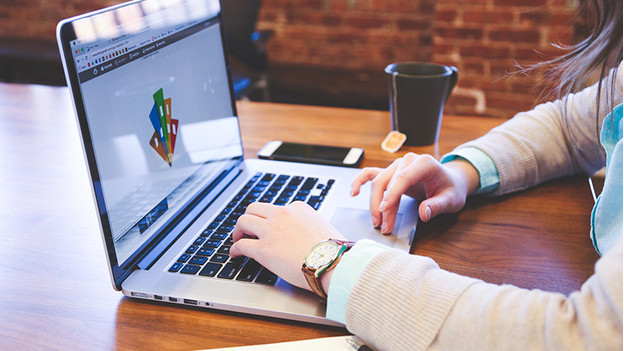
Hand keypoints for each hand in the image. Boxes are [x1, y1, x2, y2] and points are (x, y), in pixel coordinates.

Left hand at [230, 201, 345, 290]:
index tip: (269, 227)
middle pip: (255, 208)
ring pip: (244, 221)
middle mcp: (282, 214)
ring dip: (238, 231)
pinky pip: (241, 245)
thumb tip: (307, 237)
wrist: (334, 262)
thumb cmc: (335, 250)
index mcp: (299, 208)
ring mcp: (271, 230)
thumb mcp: (324, 228)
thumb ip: (310, 227)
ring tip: (237, 239)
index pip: (278, 209)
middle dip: (248, 218)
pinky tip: (235, 254)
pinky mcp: (263, 249)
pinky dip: (235, 249)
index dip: (271, 219)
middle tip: (246, 229)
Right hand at [351, 153, 478, 233]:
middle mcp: (408, 161)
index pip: (403, 178)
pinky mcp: (391, 172)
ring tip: (377, 222)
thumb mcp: (451, 199)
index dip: (392, 194)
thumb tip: (424, 212)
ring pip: (378, 182)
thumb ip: (438, 205)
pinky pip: (371, 174)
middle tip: (384, 226)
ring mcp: (397, 165)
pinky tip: (353, 192)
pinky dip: (360, 181)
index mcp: (424, 163)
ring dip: (374, 203)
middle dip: (383, 206)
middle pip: (388, 182)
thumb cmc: (451, 189)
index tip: (384, 209)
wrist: (451, 181)